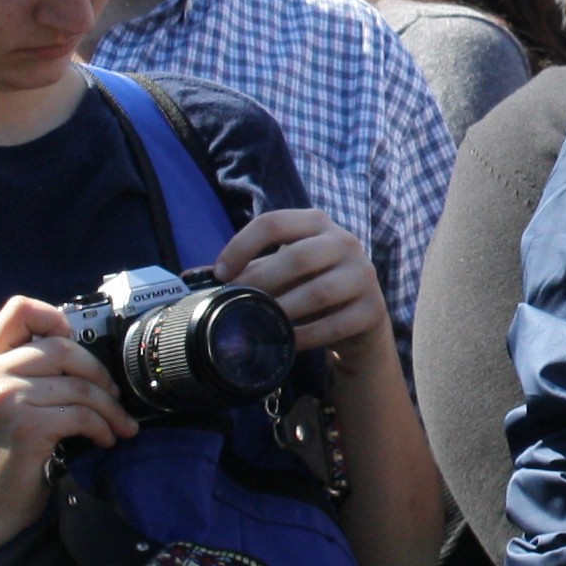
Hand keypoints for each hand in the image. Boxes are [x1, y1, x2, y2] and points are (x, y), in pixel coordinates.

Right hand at [0, 294, 134, 547]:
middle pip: (62, 347)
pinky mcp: (26, 425)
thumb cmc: (3, 452)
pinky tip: (105, 439)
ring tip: (117, 425)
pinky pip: (82, 414)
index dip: (54, 317)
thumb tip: (82, 347)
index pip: (19, 309)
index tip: (75, 341)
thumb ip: (27, 368)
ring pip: (79, 385)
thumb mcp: (3, 399)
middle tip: (113, 397)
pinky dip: (103, 427)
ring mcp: (6, 398)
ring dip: (109, 407)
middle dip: (99, 373)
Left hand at [218, 206, 391, 363]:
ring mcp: (364, 274)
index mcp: (316, 223)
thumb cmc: (308, 286)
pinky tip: (287, 343)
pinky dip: (306, 335)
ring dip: (283, 311)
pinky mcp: (374, 308)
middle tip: (236, 304)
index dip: (242, 246)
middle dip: (260, 283)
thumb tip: (191, 277)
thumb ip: (245, 268)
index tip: (220, 274)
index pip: (274, 222)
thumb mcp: (279, 270)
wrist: (358, 319)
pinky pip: (335, 324)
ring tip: (260, 324)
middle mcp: (345, 241)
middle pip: (297, 257)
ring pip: (319, 291)